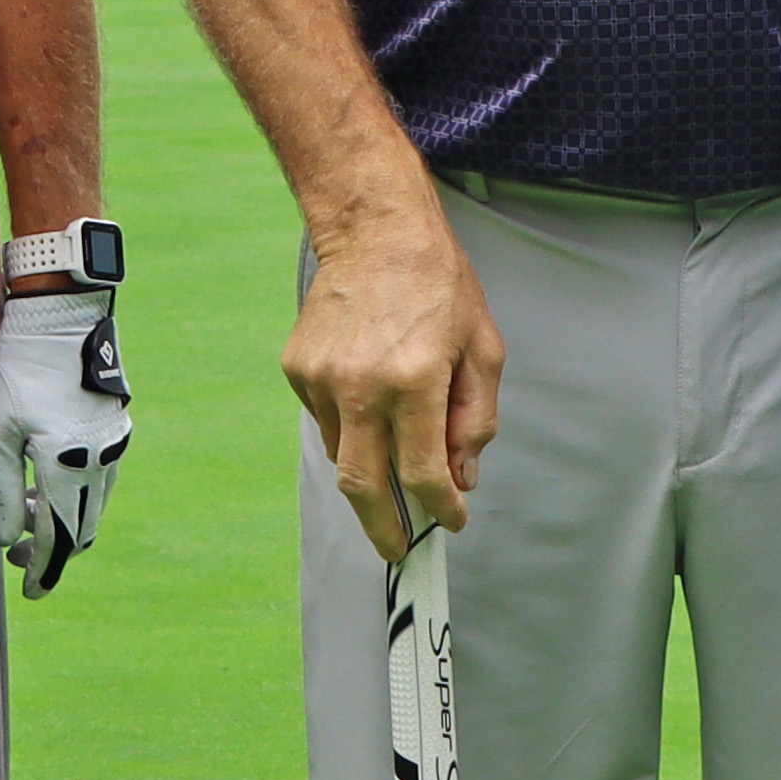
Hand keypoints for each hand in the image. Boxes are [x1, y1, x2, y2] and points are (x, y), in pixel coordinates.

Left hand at [0, 279, 131, 593]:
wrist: (61, 316)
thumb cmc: (20, 370)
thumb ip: (4, 490)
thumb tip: (7, 538)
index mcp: (69, 465)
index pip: (60, 539)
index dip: (44, 571)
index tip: (29, 593)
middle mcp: (100, 462)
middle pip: (83, 530)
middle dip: (52, 551)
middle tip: (16, 557)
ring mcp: (113, 446)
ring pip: (94, 506)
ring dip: (64, 521)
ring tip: (28, 514)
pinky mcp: (115, 431)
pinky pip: (100, 480)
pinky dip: (76, 495)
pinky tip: (47, 481)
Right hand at [284, 202, 500, 560]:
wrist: (374, 229)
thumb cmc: (438, 284)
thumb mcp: (482, 348)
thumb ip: (475, 419)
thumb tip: (462, 475)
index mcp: (414, 381)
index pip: (423, 473)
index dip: (440, 508)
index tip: (452, 521)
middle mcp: (361, 386)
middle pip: (364, 486)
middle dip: (383, 529)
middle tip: (398, 550)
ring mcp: (321, 379)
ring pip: (342, 456)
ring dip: (369, 475)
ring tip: (393, 471)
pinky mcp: (298, 370)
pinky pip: (326, 422)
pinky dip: (352, 431)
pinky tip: (371, 403)